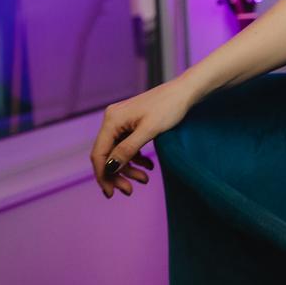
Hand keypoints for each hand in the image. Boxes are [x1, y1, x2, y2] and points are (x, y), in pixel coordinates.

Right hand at [90, 79, 194, 198]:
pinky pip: (128, 145)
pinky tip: (149, 166)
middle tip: (130, 191)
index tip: (111, 194)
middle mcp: (113, 119)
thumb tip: (109, 168)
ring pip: (118, 152)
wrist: (186, 91)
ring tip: (145, 179)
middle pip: (107, 155)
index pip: (99, 154)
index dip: (103, 176)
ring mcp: (122, 121)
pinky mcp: (132, 123)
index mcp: (112, 120)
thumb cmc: (170, 107)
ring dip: (129, 168)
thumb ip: (127, 150)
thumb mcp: (149, 131)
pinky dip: (136, 158)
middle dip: (117, 175)